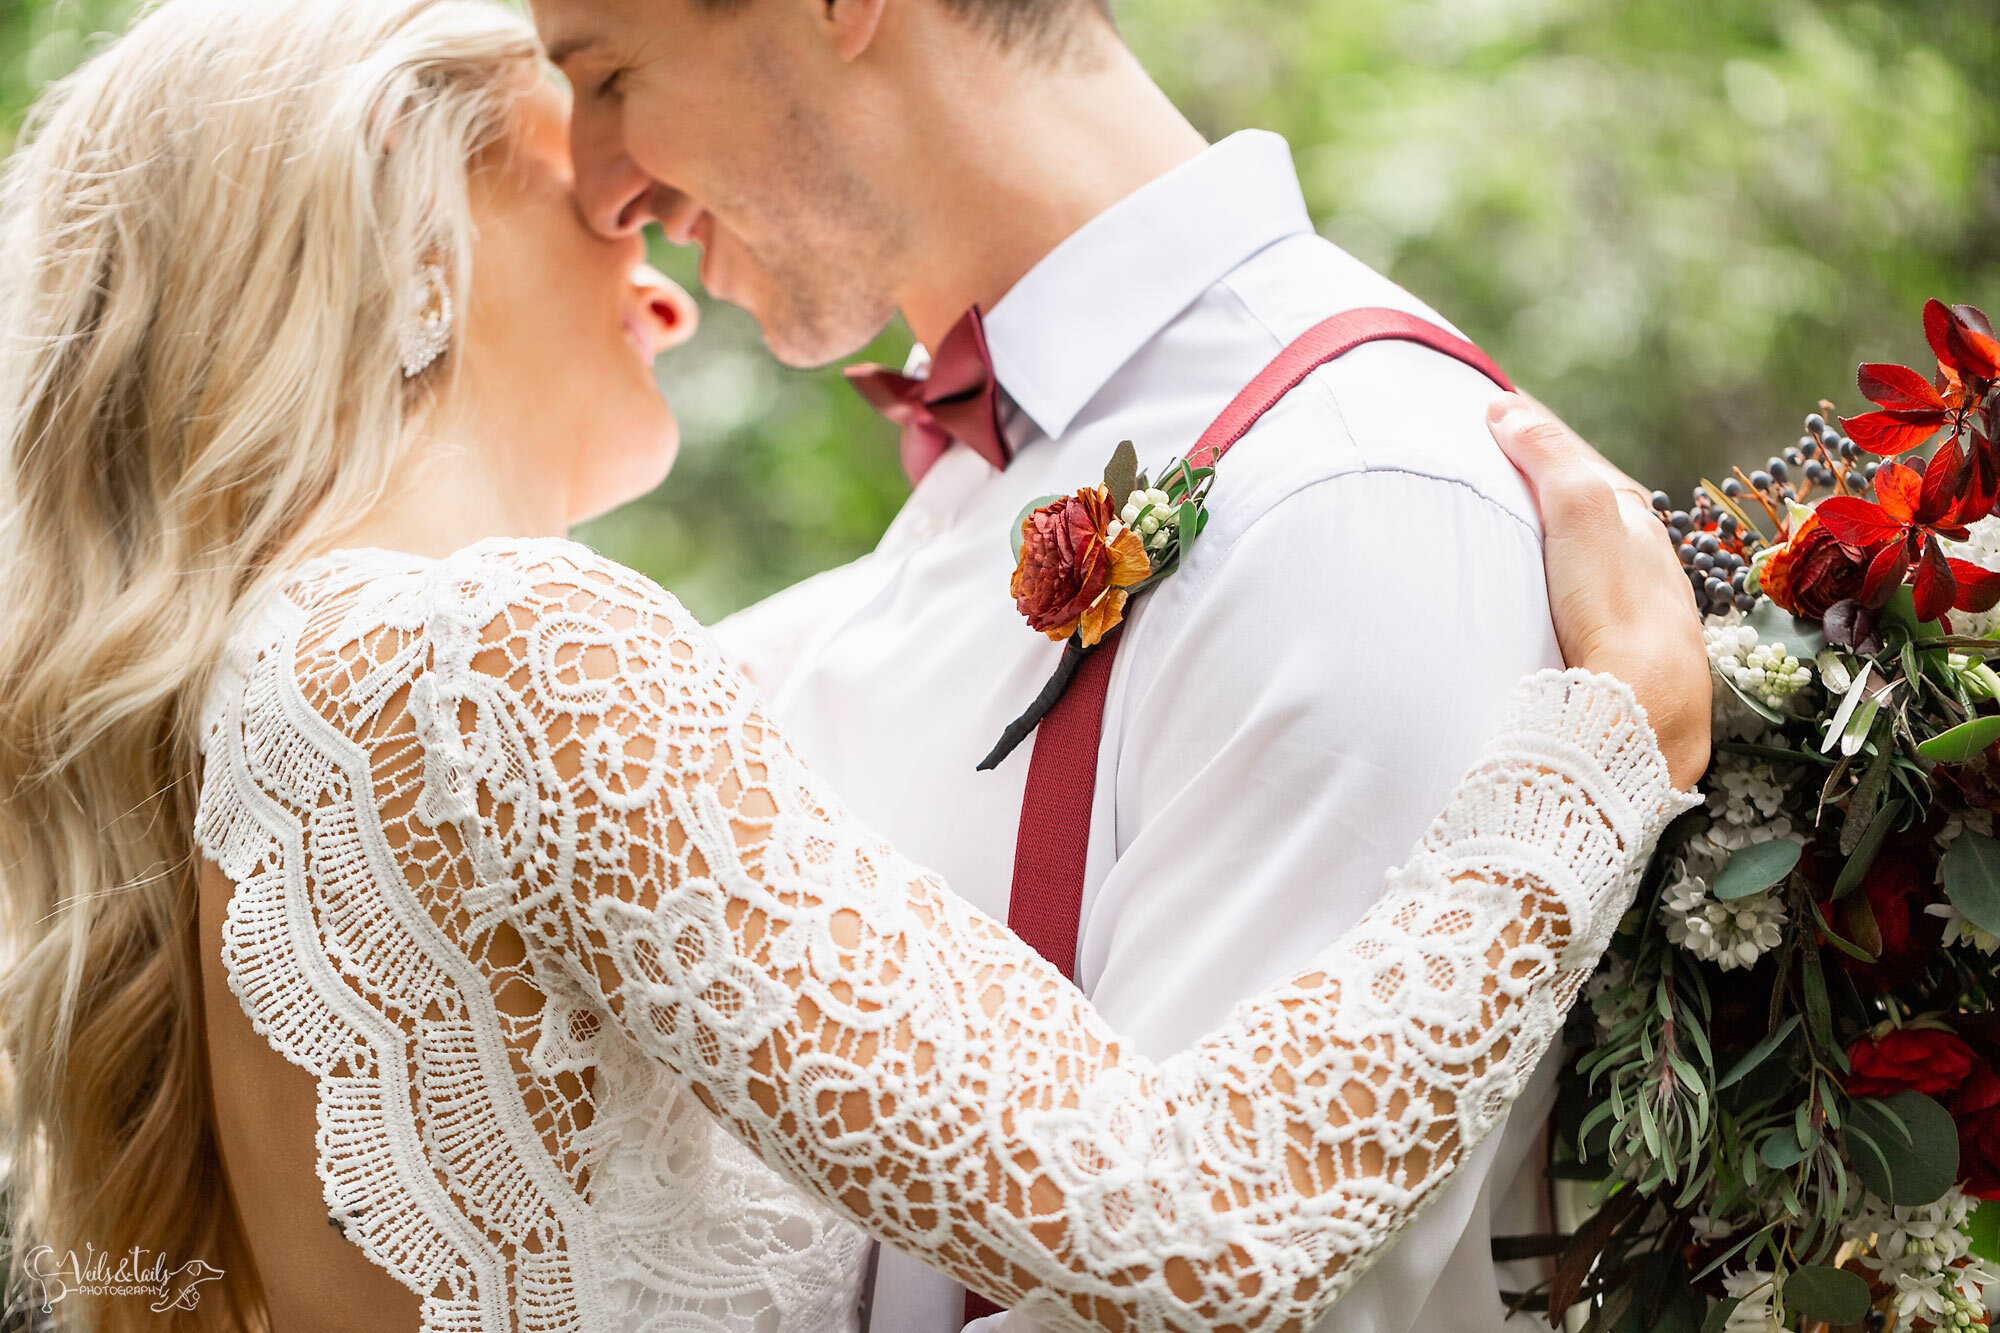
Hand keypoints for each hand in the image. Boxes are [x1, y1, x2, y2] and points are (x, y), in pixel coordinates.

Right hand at [1487, 394, 1710, 790]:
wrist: (1644, 702)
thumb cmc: (1613, 603)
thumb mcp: (1578, 508)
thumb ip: (1547, 455)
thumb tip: (1506, 408)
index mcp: (1634, 521)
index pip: (1580, 468)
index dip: (1539, 443)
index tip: (1497, 423)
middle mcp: (1645, 562)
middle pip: (1591, 515)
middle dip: (1551, 493)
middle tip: (1502, 474)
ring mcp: (1637, 613)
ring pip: (1594, 566)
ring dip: (1560, 548)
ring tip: (1519, 541)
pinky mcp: (1624, 660)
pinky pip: (1591, 610)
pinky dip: (1567, 593)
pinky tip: (1550, 610)